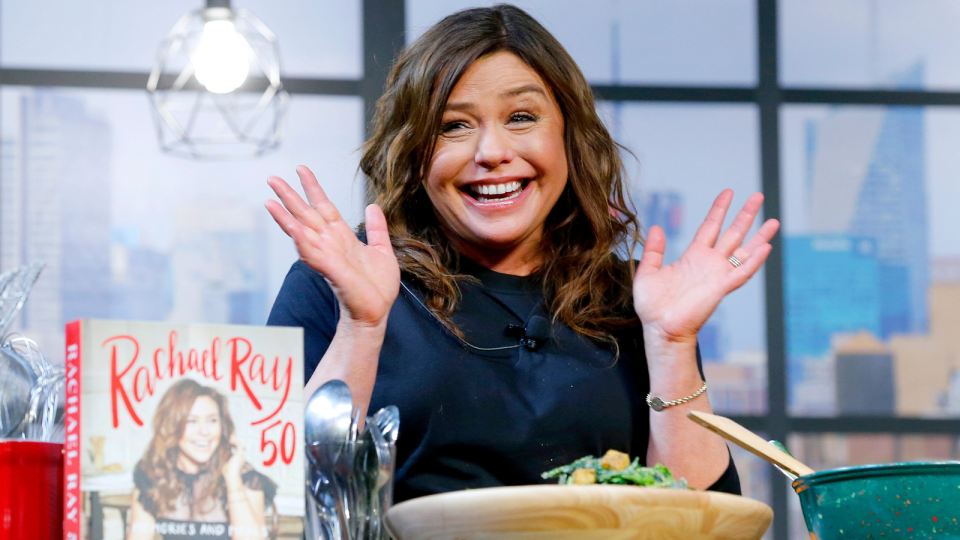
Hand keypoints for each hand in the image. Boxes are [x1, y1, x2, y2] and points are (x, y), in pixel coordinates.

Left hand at [221, 434, 245, 485]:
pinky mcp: (240, 452)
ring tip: (229, 436)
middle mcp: (241, 455)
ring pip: (239, 443)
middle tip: (229, 437)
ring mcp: (242, 453)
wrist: (231, 476)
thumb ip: (224, 459)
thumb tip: (217, 456)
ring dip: (234, 439)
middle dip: (234, 440)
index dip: (233, 444)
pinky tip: (230, 438)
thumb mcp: (225, 464)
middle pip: (239, 444)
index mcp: (238, 458)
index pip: (237, 448)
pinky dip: (235, 440)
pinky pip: (238, 443)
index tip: (228, 441)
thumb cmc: (227, 472)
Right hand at [266, 166, 399, 329]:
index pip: (324, 206)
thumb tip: (372, 206)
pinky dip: (301, 241)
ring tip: (269, 201)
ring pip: (302, 232)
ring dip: (285, 217)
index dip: (313, 188)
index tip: (301, 169)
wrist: (376, 313)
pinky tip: (292, 229)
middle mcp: (330, 244)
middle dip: (290, 196)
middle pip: (306, 214)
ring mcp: (327, 256)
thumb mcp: (382, 251)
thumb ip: (377, 229)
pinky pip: (312, 253)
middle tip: (271, 178)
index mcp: (342, 237)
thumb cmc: (377, 287)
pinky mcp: (330, 270)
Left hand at [633, 190, 779, 348]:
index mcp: (693, 257)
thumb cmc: (653, 306)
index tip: (728, 192)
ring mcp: (717, 275)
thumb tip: (656, 227)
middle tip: (758, 196)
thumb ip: (654, 250)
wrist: (659, 328)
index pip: (710, 227)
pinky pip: (741, 272)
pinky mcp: (721, 288)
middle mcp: (709, 263)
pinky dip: (754, 261)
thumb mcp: (648, 272)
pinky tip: (766, 247)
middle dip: (746, 215)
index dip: (719, 209)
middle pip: (733, 234)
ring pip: (744, 252)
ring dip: (759, 237)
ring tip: (774, 221)